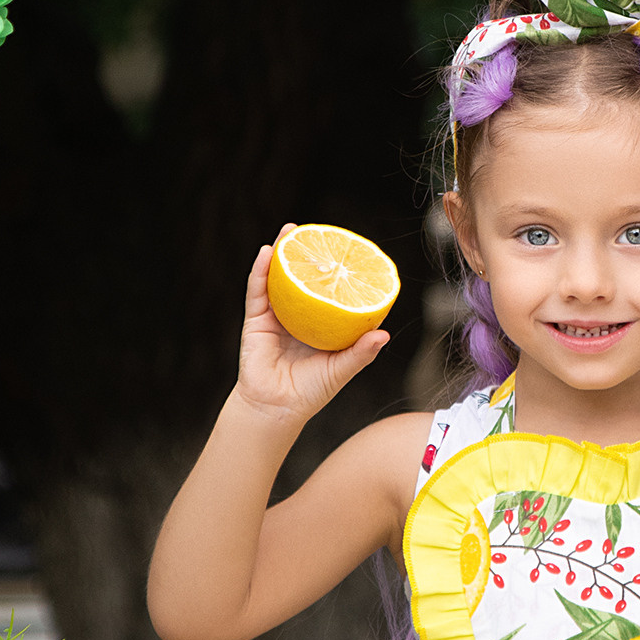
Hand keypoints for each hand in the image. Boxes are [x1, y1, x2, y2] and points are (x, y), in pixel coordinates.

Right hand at [232, 231, 391, 423]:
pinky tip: (265, 253)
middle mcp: (299, 316)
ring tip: (290, 230)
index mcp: (320, 325)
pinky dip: (260, 272)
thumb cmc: (311, 392)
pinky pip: (258, 291)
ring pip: (279, 278)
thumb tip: (384, 334)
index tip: (346, 251)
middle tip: (316, 231)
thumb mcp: (341, 370)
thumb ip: (361, 353)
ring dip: (282, 253)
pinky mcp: (256, 321)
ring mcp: (276, 316)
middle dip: (308, 254)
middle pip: (303, 279)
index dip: (335, 272)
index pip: (329, 293)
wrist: (276, 409)